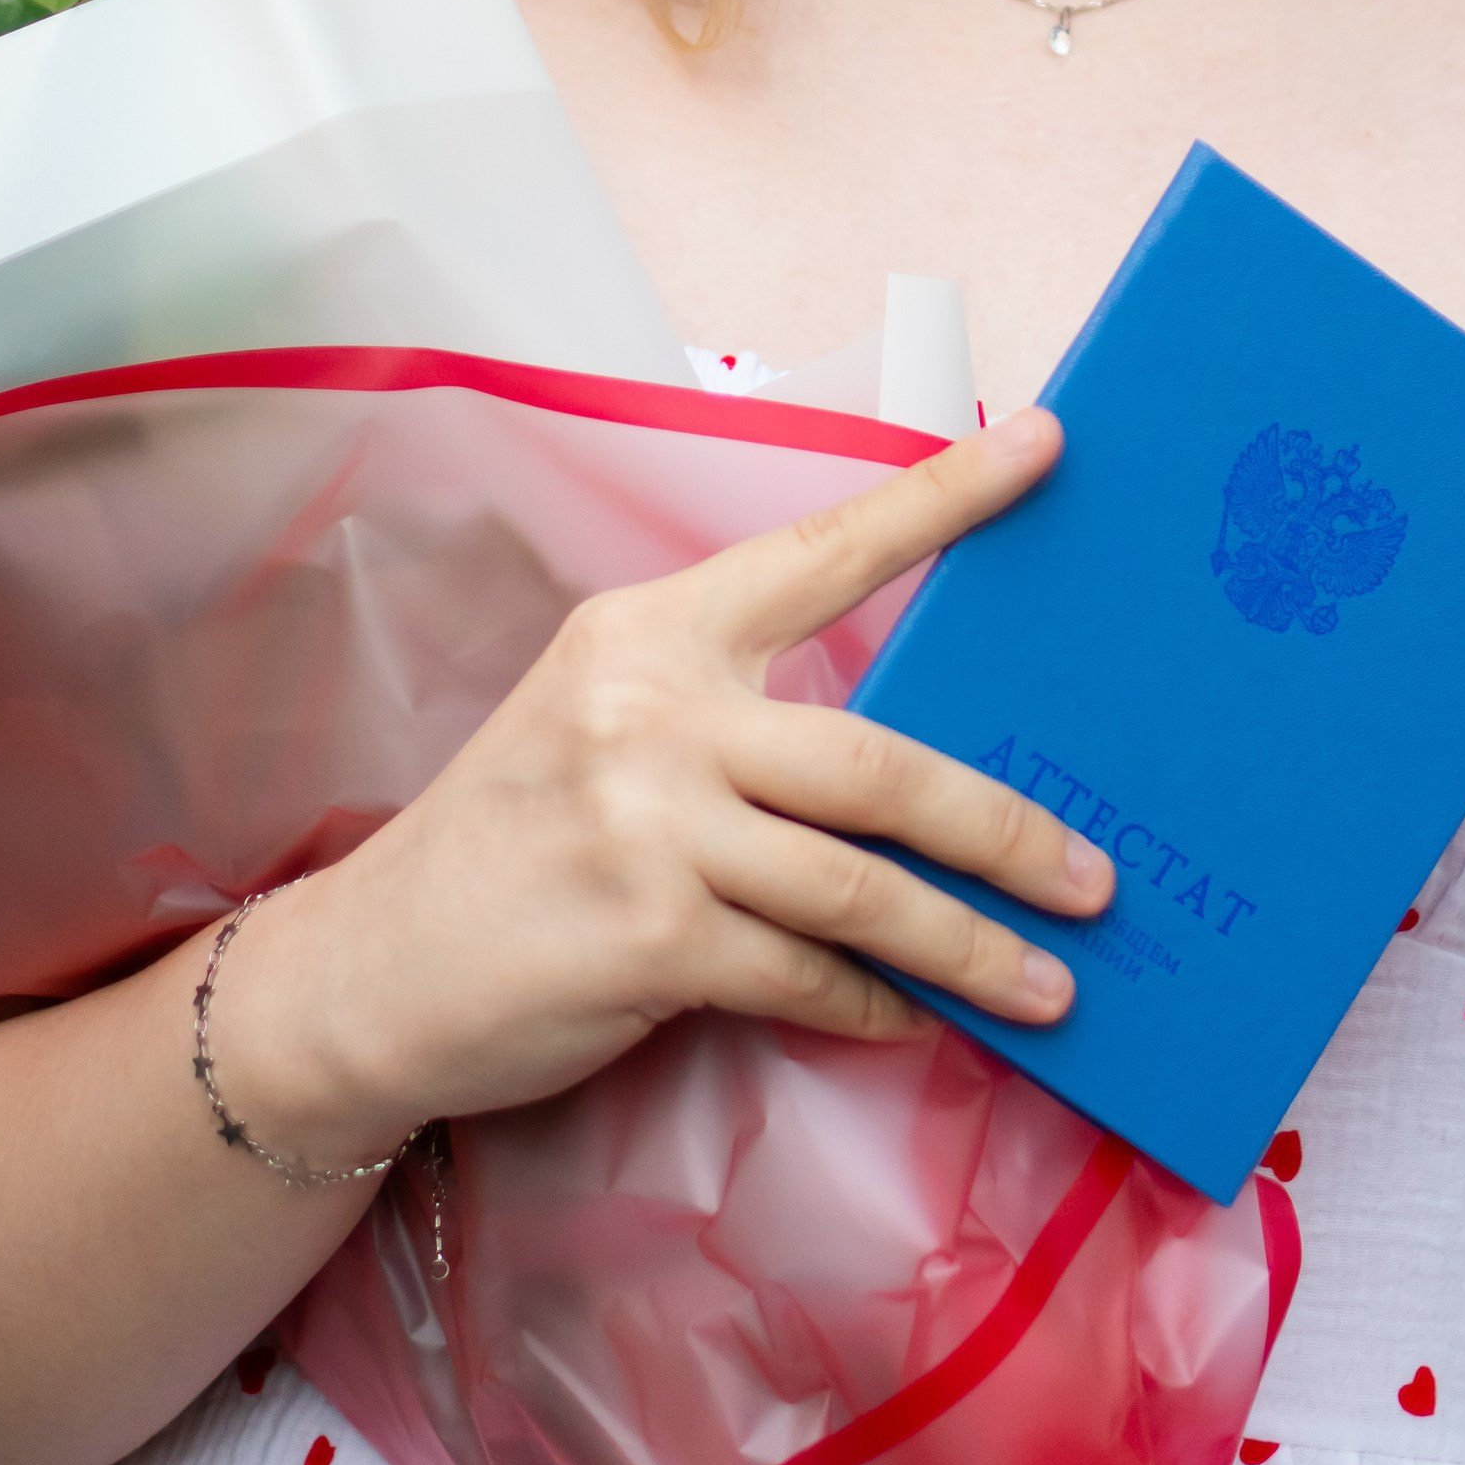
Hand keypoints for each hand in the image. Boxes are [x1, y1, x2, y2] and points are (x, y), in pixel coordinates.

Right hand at [213, 407, 1112, 1156]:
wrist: (369, 969)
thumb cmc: (513, 841)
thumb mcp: (607, 727)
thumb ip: (735, 715)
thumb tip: (908, 753)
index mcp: (653, 630)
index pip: (826, 549)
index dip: (946, 500)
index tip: (1047, 443)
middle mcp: (653, 710)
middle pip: (883, 765)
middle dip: (1007, 830)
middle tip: (1095, 879)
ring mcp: (649, 825)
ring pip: (863, 888)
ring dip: (971, 947)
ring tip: (1048, 984)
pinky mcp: (647, 939)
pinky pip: (808, 977)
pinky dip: (874, 1007)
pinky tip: (912, 1020)